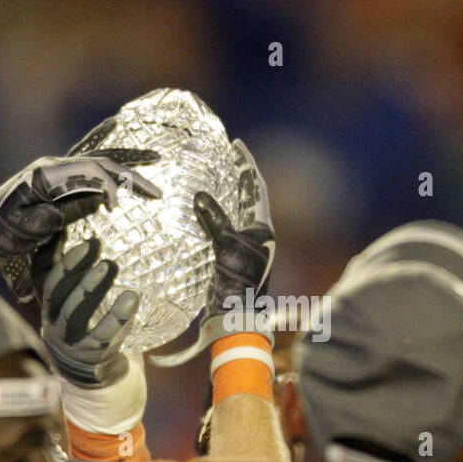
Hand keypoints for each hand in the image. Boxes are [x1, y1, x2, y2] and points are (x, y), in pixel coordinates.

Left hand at [0, 149, 161, 277]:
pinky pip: (91, 171)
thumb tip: (96, 200)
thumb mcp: (30, 227)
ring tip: (155, 172)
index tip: (116, 209)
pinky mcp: (60, 182)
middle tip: (157, 192)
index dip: (109, 186)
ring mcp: (58, 172)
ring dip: (127, 170)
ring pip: (99, 164)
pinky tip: (128, 165)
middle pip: (100, 163)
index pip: (89, 170)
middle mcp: (55, 166)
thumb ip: (62, 213)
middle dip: (131, 176)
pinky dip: (112, 171)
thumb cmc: (2, 230)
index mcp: (47, 173)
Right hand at [32, 236, 139, 388]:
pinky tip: (130, 299)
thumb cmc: (86, 330)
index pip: (46, 280)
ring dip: (92, 289)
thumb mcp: (73, 303)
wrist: (94, 381)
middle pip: (58, 295)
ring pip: (76, 315)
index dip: (63, 259)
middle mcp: (54, 326)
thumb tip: (62, 229)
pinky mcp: (92, 360)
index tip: (86, 241)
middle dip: (76, 270)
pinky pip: (102, 338)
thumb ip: (69, 273)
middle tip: (99, 248)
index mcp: (50, 308)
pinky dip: (116, 317)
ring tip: (111, 266)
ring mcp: (71, 345)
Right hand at [151, 138, 275, 366]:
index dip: (247, 165)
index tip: (237, 146)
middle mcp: (257, 234)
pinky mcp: (232, 256)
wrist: (237, 316)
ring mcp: (245, 245)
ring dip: (227, 193)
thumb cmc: (237, 282)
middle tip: (223, 156)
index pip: (256, 188)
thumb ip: (214, 219)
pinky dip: (216, 212)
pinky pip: (225, 226)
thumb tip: (200, 195)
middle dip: (237, 176)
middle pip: (247, 196)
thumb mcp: (225, 246)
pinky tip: (203, 207)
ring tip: (213, 174)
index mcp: (263, 228)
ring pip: (236, 211)